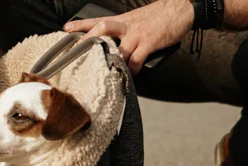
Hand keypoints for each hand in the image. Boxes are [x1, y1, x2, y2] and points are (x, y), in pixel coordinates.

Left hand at [64, 0, 193, 73]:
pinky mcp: (149, 42)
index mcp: (122, 20)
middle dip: (88, 42)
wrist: (181, 8)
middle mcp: (126, 26)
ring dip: (111, 61)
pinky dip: (132, 69)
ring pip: (118, 48)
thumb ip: (124, 32)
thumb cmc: (159, 16)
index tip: (66, 30)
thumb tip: (114, 46)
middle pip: (102, 30)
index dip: (81, 25)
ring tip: (103, 73)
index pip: (97, 20)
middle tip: (77, 55)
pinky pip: (136, 59)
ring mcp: (137, 34)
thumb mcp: (136, 19)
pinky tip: (131, 75)